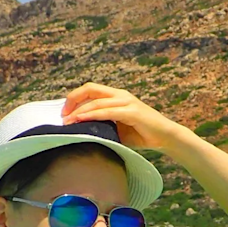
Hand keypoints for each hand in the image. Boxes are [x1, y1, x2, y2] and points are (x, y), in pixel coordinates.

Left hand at [61, 83, 184, 151]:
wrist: (164, 137)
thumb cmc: (141, 134)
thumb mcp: (116, 128)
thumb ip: (102, 125)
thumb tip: (81, 132)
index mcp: (116, 96)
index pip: (91, 90)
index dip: (75, 98)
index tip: (64, 112)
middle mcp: (120, 95)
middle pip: (91, 89)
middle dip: (73, 100)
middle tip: (62, 115)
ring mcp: (127, 102)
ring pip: (97, 101)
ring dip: (80, 111)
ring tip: (68, 121)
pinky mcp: (132, 112)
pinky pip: (108, 112)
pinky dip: (93, 115)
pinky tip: (82, 119)